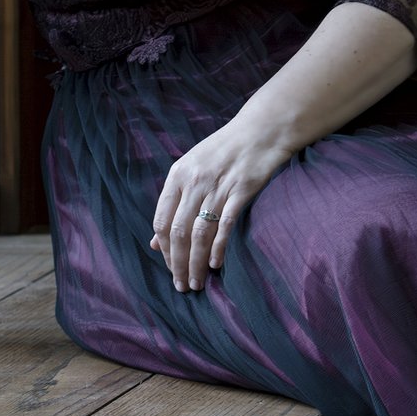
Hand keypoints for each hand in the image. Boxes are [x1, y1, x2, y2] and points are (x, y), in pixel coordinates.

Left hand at [150, 117, 296, 291]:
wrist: (261, 130)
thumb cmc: (224, 151)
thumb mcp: (192, 169)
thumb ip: (174, 203)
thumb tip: (155, 242)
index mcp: (177, 175)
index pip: (161, 220)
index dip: (164, 250)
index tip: (171, 268)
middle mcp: (194, 182)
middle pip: (178, 232)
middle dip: (178, 264)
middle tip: (182, 286)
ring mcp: (218, 186)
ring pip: (199, 234)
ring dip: (196, 263)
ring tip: (197, 282)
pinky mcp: (241, 191)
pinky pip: (225, 225)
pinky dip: (218, 248)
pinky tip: (216, 264)